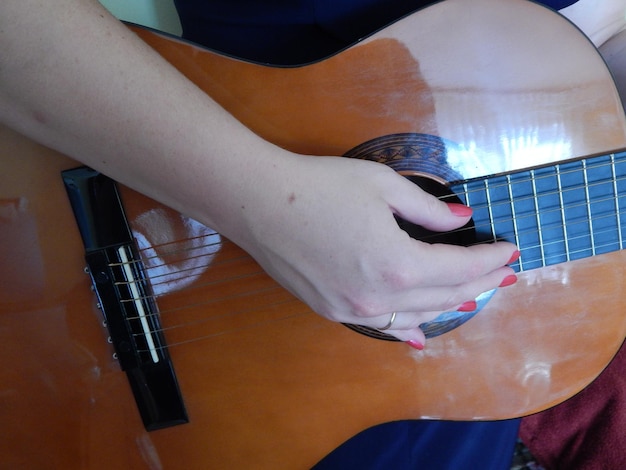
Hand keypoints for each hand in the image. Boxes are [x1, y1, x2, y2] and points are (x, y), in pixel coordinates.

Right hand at [232, 153, 517, 347]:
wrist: (259, 202)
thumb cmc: (320, 186)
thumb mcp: (382, 185)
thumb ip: (429, 210)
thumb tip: (460, 220)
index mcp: (398, 263)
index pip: (461, 268)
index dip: (491, 259)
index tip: (511, 250)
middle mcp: (380, 297)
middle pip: (445, 296)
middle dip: (480, 282)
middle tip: (504, 273)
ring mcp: (354, 310)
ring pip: (416, 316)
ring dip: (449, 305)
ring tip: (474, 295)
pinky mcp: (333, 311)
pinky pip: (382, 327)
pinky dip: (408, 328)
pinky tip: (421, 333)